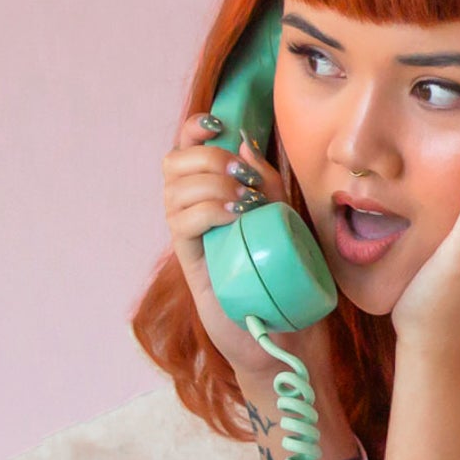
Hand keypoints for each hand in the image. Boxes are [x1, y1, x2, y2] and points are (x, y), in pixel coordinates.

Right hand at [161, 113, 328, 377]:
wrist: (285, 335)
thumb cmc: (286, 276)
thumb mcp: (286, 219)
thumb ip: (267, 184)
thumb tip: (245, 145)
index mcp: (214, 194)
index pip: (188, 150)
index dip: (194, 129)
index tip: (218, 124)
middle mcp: (195, 212)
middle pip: (173, 164)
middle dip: (205, 156)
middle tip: (240, 175)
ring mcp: (191, 238)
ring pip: (174, 191)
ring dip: (209, 183)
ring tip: (242, 200)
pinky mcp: (192, 264)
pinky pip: (181, 225)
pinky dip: (206, 210)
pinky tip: (233, 215)